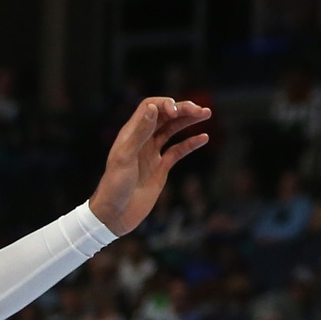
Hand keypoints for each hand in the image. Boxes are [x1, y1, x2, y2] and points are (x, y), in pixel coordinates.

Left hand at [87, 98, 210, 235]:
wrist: (114, 215)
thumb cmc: (114, 186)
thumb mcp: (125, 157)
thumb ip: (140, 132)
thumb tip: (155, 108)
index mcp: (131, 134)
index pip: (150, 107)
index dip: (165, 104)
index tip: (176, 111)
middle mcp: (142, 140)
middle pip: (165, 117)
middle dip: (183, 110)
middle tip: (201, 110)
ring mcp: (152, 153)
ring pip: (173, 130)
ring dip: (189, 121)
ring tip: (206, 114)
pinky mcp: (161, 168)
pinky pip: (178, 151)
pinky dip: (191, 143)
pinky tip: (203, 138)